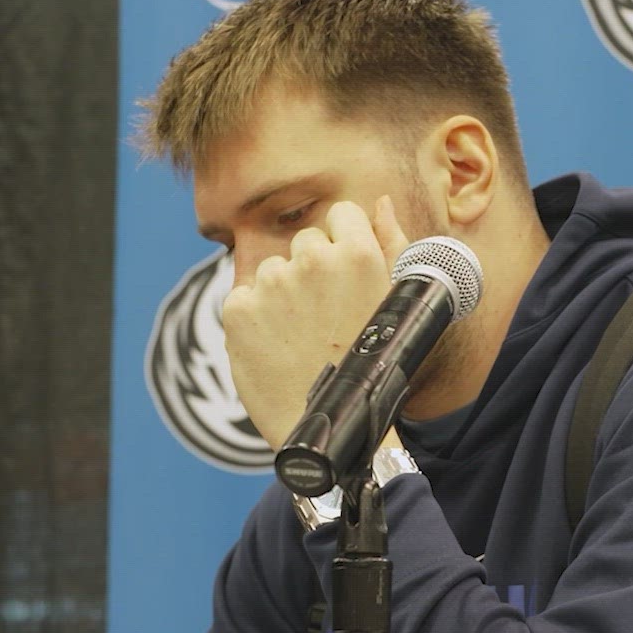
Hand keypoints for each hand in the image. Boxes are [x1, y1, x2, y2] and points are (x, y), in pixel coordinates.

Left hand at [223, 196, 410, 447]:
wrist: (329, 429)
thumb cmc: (371, 368)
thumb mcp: (396, 304)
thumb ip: (391, 244)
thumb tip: (383, 202)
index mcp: (357, 253)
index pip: (341, 214)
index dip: (344, 242)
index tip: (344, 274)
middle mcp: (311, 260)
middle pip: (305, 242)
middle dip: (312, 271)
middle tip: (325, 318)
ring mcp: (270, 284)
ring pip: (273, 271)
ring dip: (282, 296)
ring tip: (300, 339)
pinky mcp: (236, 310)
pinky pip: (244, 298)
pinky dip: (254, 320)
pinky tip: (275, 348)